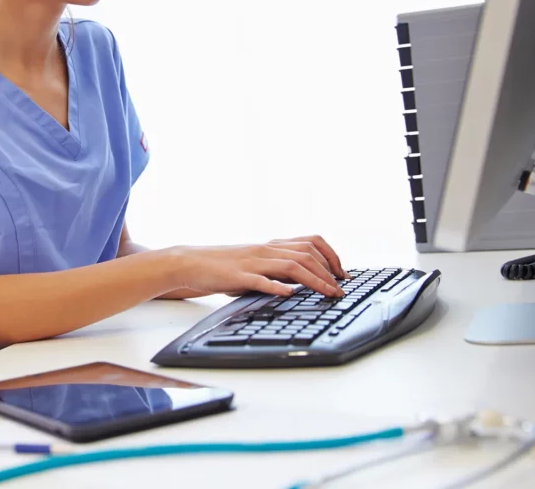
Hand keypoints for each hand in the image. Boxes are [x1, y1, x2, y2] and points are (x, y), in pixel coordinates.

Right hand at [173, 235, 346, 297]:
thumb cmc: (223, 267)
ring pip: (290, 265)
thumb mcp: (255, 264)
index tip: (343, 274)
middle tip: (341, 289)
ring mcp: (252, 262)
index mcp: (271, 246)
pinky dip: (277, 286)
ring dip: (314, 280)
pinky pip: (260, 280)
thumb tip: (303, 282)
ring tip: (328, 293)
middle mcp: (265, 250)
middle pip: (306, 254)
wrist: (191, 263)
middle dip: (329, 271)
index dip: (331, 256)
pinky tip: (289, 293)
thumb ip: (277, 269)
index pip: (310, 242)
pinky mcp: (237, 276)